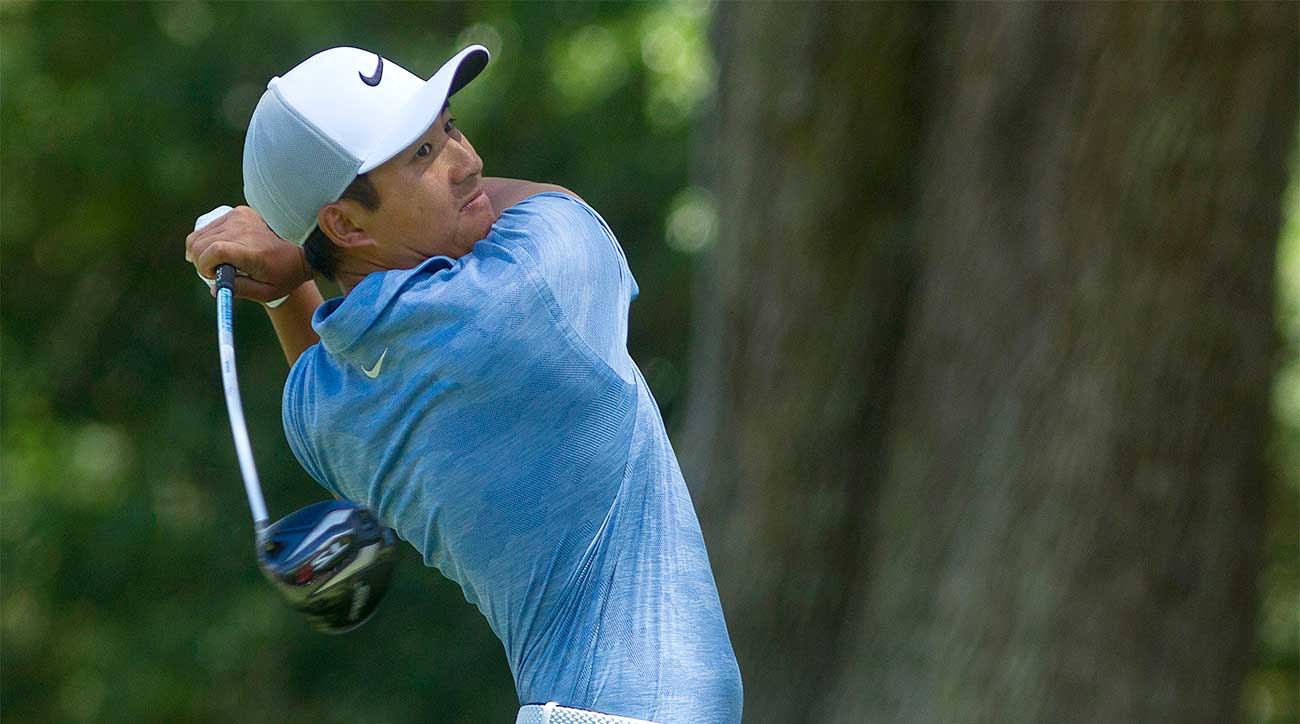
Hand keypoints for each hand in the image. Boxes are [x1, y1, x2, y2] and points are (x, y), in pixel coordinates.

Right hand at [186, 205, 311, 303]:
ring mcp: (239, 217)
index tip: (212, 276)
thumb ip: (241, 290)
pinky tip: (217, 249)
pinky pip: (210, 226)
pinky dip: (207, 239)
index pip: (214, 251)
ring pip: (201, 234)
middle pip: (201, 243)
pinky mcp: (238, 212)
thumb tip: (214, 288)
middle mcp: (243, 229)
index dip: (204, 266)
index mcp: (251, 251)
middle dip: (199, 261)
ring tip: (216, 262)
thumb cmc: (286, 273)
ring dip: (201, 250)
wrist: (304, 248)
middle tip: (213, 272)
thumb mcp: (268, 292)